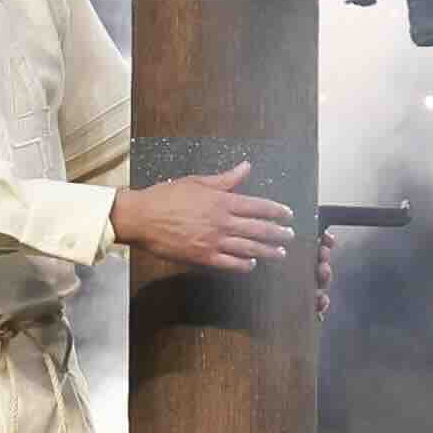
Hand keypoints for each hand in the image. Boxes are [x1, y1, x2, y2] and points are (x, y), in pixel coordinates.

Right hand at [108, 163, 301, 273]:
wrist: (142, 217)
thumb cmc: (167, 196)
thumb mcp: (198, 182)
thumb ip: (225, 178)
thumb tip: (246, 167)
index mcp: (222, 201)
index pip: (258, 206)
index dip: (277, 211)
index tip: (288, 214)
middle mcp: (223, 222)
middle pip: (259, 228)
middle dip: (278, 233)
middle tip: (290, 236)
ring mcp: (214, 241)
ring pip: (249, 247)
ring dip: (268, 250)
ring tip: (280, 252)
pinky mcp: (203, 257)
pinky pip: (230, 263)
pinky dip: (244, 264)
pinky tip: (252, 264)